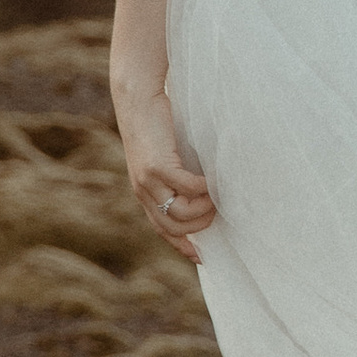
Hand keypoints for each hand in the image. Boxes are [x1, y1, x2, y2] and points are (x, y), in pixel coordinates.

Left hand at [115, 88, 217, 263]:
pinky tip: (212, 179)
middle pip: (175, 227)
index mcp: (144, 192)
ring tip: (217, 194)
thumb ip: (175, 174)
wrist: (137, 99)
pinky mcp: (157, 166)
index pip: (163, 230)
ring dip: (205, 208)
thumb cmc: (157, 123)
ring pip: (182, 213)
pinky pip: (188, 188)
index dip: (183, 245)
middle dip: (202, 225)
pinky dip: (204, 188)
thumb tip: (201, 190)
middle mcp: (143, 192)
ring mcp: (148, 181)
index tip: (203, 257)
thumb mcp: (165, 155)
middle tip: (219, 211)